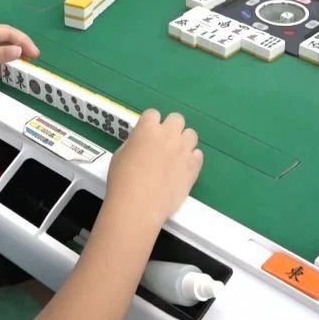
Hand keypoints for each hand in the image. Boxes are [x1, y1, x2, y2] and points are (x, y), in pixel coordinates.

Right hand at [105, 110, 202, 227]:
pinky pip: (198, 154)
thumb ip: (134, 143)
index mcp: (147, 129)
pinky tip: (182, 168)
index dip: (149, 124)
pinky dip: (191, 158)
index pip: (153, 114)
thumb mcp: (120, 155)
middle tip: (163, 143)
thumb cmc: (122, 181)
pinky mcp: (194, 167)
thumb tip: (141, 143)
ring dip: (183, 141)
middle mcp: (168, 135)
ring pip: (191, 134)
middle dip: (170, 127)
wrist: (138, 205)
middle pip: (176, 119)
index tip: (146, 135)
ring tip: (175, 155)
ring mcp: (184, 150)